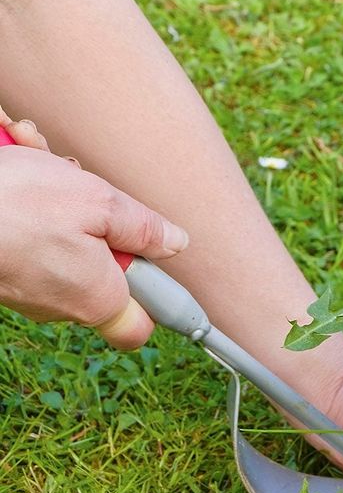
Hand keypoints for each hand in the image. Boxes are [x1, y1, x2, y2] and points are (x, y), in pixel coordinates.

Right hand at [0, 108, 188, 348]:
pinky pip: (31, 240)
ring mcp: (29, 290)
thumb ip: (143, 229)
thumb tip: (176, 243)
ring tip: (37, 164)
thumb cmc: (16, 204)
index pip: (138, 327)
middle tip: (82, 186)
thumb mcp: (99, 203)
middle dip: (100, 226)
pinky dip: (28, 205)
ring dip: (61, 204)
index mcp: (98, 298)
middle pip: (104, 271)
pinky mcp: (4, 271)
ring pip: (66, 247)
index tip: (152, 263)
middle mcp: (62, 304)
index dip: (154, 298)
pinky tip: (16, 166)